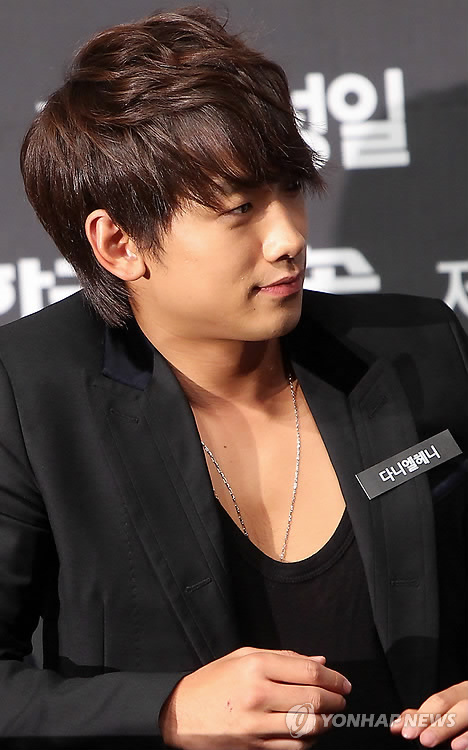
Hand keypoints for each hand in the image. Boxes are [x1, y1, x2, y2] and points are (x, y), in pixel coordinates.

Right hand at [158, 646, 351, 749]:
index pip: (308, 672)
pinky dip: (310, 740)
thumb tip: (320, 662)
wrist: (181, 714)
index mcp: (256, 666)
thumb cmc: (213, 681)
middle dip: (336, 700)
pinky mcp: (255, 746)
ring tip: (330, 716)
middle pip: (313, 699)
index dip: (334, 678)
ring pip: (307, 726)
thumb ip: (284, 657)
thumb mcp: (244, 656)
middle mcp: (258, 694)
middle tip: (342, 699)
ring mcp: (256, 724)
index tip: (344, 683)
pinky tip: (312, 731)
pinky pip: (294, 747)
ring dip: (327, 722)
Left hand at [390, 681, 467, 748]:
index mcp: (462, 693)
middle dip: (434, 722)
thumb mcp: (451, 712)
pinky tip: (460, 746)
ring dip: (450, 729)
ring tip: (437, 743)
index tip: (403, 730)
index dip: (421, 716)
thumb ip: (426, 717)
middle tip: (418, 738)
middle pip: (453, 706)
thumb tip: (397, 724)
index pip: (439, 701)